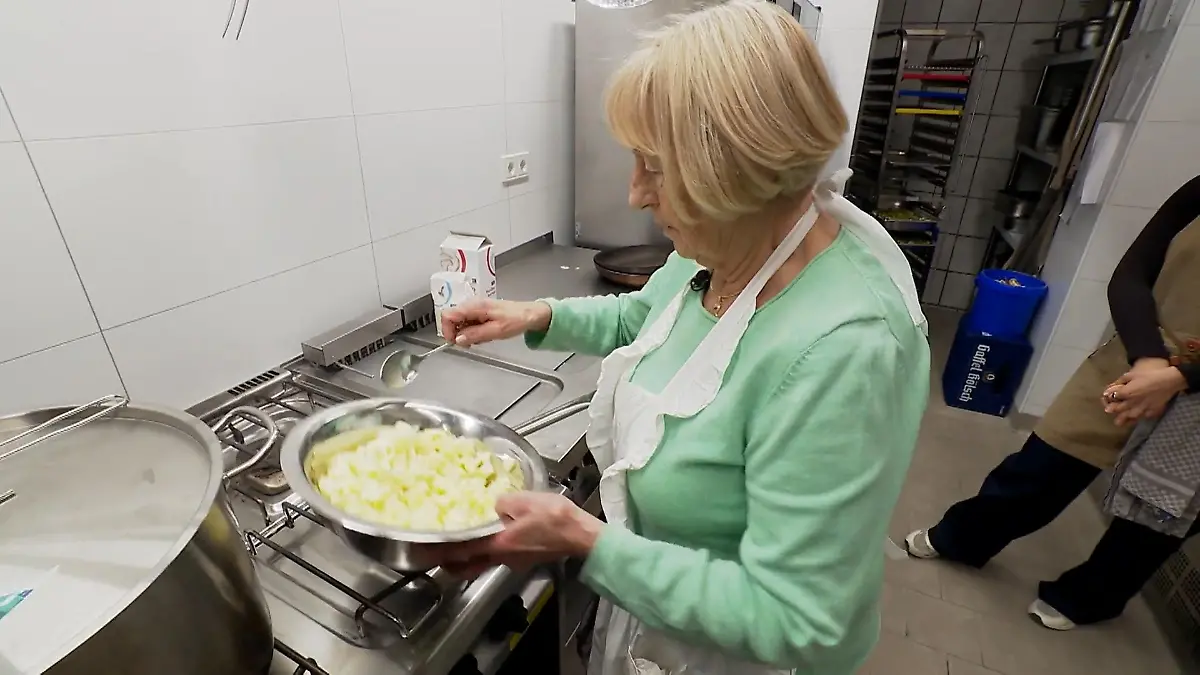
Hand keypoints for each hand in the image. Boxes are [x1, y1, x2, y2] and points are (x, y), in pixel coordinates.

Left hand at [417, 492, 603, 578]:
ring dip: (467, 557)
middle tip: (434, 554)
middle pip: (467, 566)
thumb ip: (503, 501)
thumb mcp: (526, 500)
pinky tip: (489, 537)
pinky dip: (486, 550)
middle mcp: (503, 557)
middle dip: (449, 563)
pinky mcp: (524, 558)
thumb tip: (493, 503)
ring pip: (482, 562)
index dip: (438, 552)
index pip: (460, 552)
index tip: (421, 552)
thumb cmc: (557, 519)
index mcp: (499, 544)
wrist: (582, 536)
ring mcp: (514, 560)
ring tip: (457, 545)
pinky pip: (497, 556)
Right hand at [440, 299, 551, 346]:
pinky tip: (485, 334)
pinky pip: (469, 323)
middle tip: (472, 343)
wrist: (531, 314)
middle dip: (458, 333)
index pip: (448, 315)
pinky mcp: (481, 312)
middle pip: (452, 319)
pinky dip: (473, 331)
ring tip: (483, 338)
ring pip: (460, 322)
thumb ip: (475, 335)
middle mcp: (473, 304)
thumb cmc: (516, 320)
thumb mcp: (496, 331)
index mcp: (475, 306)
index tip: (455, 342)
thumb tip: (458, 339)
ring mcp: (476, 308)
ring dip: (467, 334)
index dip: (447, 330)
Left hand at [1102, 358, 1186, 425]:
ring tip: (1118, 422)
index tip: (1105, 399)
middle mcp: (1132, 403)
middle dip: (1112, 410)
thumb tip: (1110, 388)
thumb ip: (1119, 382)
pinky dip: (1136, 419)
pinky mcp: (1151, 412)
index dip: (1108, 399)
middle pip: (1118, 410)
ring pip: (1129, 417)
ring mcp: (1142, 409)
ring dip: (1122, 419)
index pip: (1112, 398)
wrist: (1169, 381)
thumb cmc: (1149, 375)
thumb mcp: (1131, 374)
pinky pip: (1141, 418)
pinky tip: (1134, 419)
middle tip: (1109, 410)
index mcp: (1126, 393)